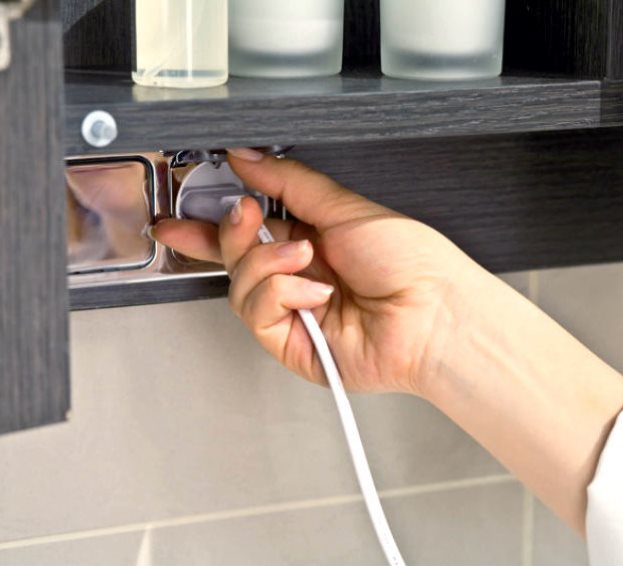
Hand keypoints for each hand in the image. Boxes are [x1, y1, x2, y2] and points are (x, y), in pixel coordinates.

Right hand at [151, 150, 493, 395]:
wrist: (434, 313)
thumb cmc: (411, 262)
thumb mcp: (345, 207)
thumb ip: (290, 181)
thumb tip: (250, 157)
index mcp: (312, 242)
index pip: (249, 233)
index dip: (211, 226)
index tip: (182, 214)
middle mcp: (300, 277)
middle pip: (235, 258)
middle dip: (229, 234)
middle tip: (243, 215)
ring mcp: (297, 312)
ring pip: (241, 285)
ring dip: (267, 264)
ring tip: (306, 257)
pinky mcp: (294, 345)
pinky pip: (259, 314)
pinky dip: (283, 294)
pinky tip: (315, 292)